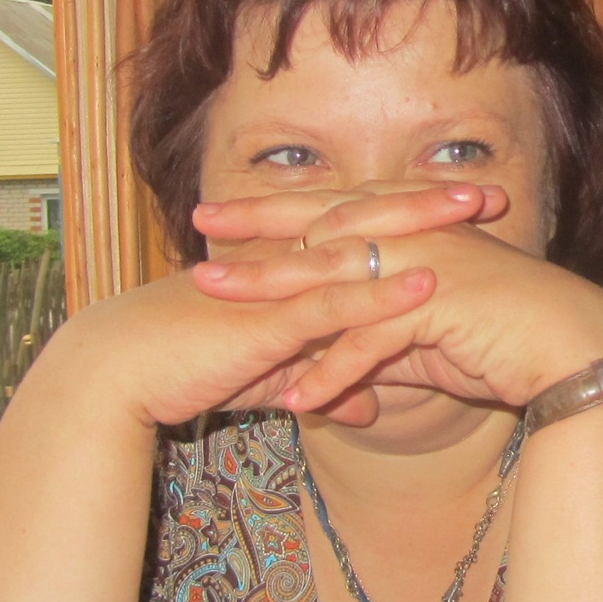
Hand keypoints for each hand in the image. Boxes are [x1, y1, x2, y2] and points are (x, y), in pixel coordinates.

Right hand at [48, 186, 505, 429]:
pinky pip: (334, 304)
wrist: (118, 375)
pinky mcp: (268, 321)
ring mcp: (277, 286)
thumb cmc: (183, 371)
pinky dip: (382, 294)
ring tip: (473, 215)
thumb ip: (320, 385)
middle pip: (364, 221)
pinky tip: (427, 283)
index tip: (459, 204)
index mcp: (282, 265)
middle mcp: (283, 262)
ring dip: (419, 230)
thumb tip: (364, 410)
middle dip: (425, 205)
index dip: (405, 213)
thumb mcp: (267, 382)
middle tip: (484, 191)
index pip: (353, 227)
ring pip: (360, 248)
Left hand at [187, 214, 602, 418]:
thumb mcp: (432, 333)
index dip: (272, 214)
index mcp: (415, 227)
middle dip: (255, 238)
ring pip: (337, 280)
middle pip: (320, 231)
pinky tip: (297, 403)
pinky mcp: (441, 305)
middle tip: (198, 239)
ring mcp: (428, 265)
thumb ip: (383, 334)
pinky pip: (374, 340)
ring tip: (218, 319)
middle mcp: (417, 235)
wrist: (576, 349)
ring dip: (274, 301)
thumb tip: (334, 359)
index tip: (219, 219)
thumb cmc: (510, 339)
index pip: (330, 213)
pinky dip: (335, 372)